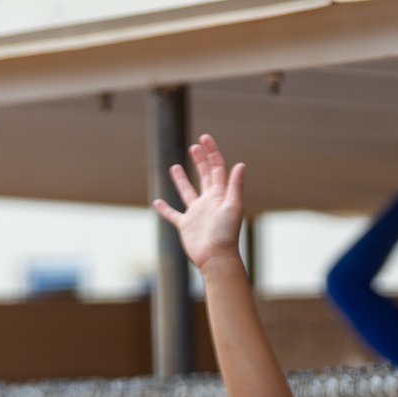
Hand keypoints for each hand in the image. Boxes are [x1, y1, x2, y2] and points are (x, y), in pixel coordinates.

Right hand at [152, 134, 247, 269]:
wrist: (216, 257)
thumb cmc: (226, 233)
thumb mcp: (232, 206)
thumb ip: (235, 186)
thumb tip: (241, 164)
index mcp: (220, 195)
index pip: (217, 169)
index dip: (212, 153)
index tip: (204, 138)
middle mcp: (208, 202)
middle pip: (204, 176)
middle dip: (200, 161)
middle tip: (194, 146)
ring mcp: (196, 213)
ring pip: (187, 192)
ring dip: (182, 180)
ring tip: (175, 167)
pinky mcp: (186, 225)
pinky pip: (173, 214)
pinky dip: (164, 208)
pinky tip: (157, 202)